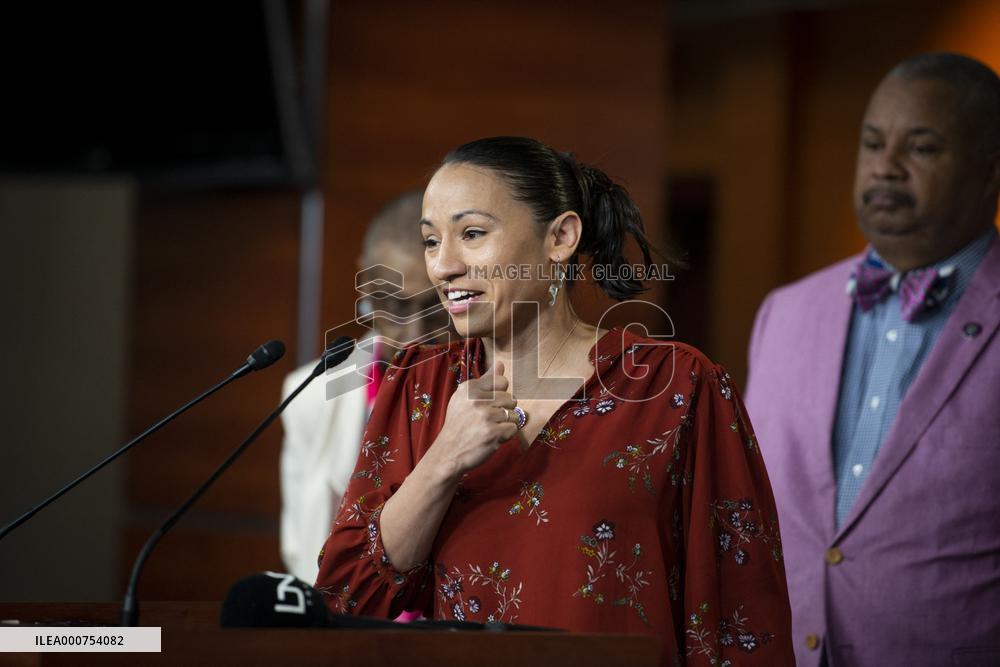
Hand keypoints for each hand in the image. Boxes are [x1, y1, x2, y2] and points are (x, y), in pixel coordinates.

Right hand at [426, 360, 518, 480]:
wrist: (448, 453)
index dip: (500, 394)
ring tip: (491, 428)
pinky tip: (493, 437)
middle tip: (488, 420)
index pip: (502, 381)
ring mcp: (485, 417)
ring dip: (506, 424)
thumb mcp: (465, 398)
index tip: (490, 403)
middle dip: (504, 410)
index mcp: (470, 389)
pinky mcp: (493, 433)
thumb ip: (485, 381)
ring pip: (514, 414)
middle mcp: (477, 400)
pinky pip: (513, 428)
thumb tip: (500, 364)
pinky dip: (506, 435)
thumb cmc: (459, 424)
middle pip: (511, 399)